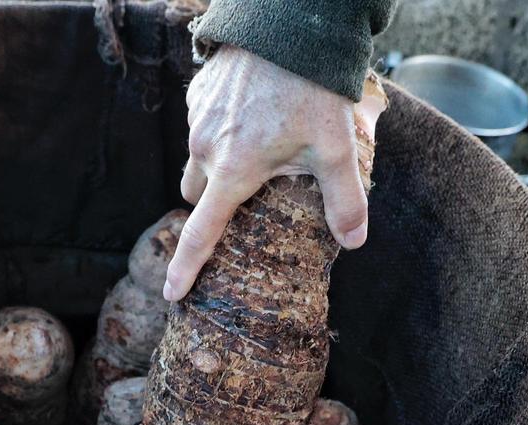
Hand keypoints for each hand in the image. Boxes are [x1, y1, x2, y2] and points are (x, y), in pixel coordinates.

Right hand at [164, 45, 387, 301]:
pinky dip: (221, 130)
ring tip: (260, 143)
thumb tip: (354, 243)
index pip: (201, 233)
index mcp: (233, 172)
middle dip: (213, 203)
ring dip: (219, 164)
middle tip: (249, 194)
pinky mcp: (197, 94)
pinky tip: (253, 112)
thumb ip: (344, 200)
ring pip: (199, 158)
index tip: (172, 295)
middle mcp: (205, 148)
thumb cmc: (311, 87)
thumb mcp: (336, 148)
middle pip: (196, 195)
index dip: (187, 268)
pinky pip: (202, 126)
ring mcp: (197, 120)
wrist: (287, 24)